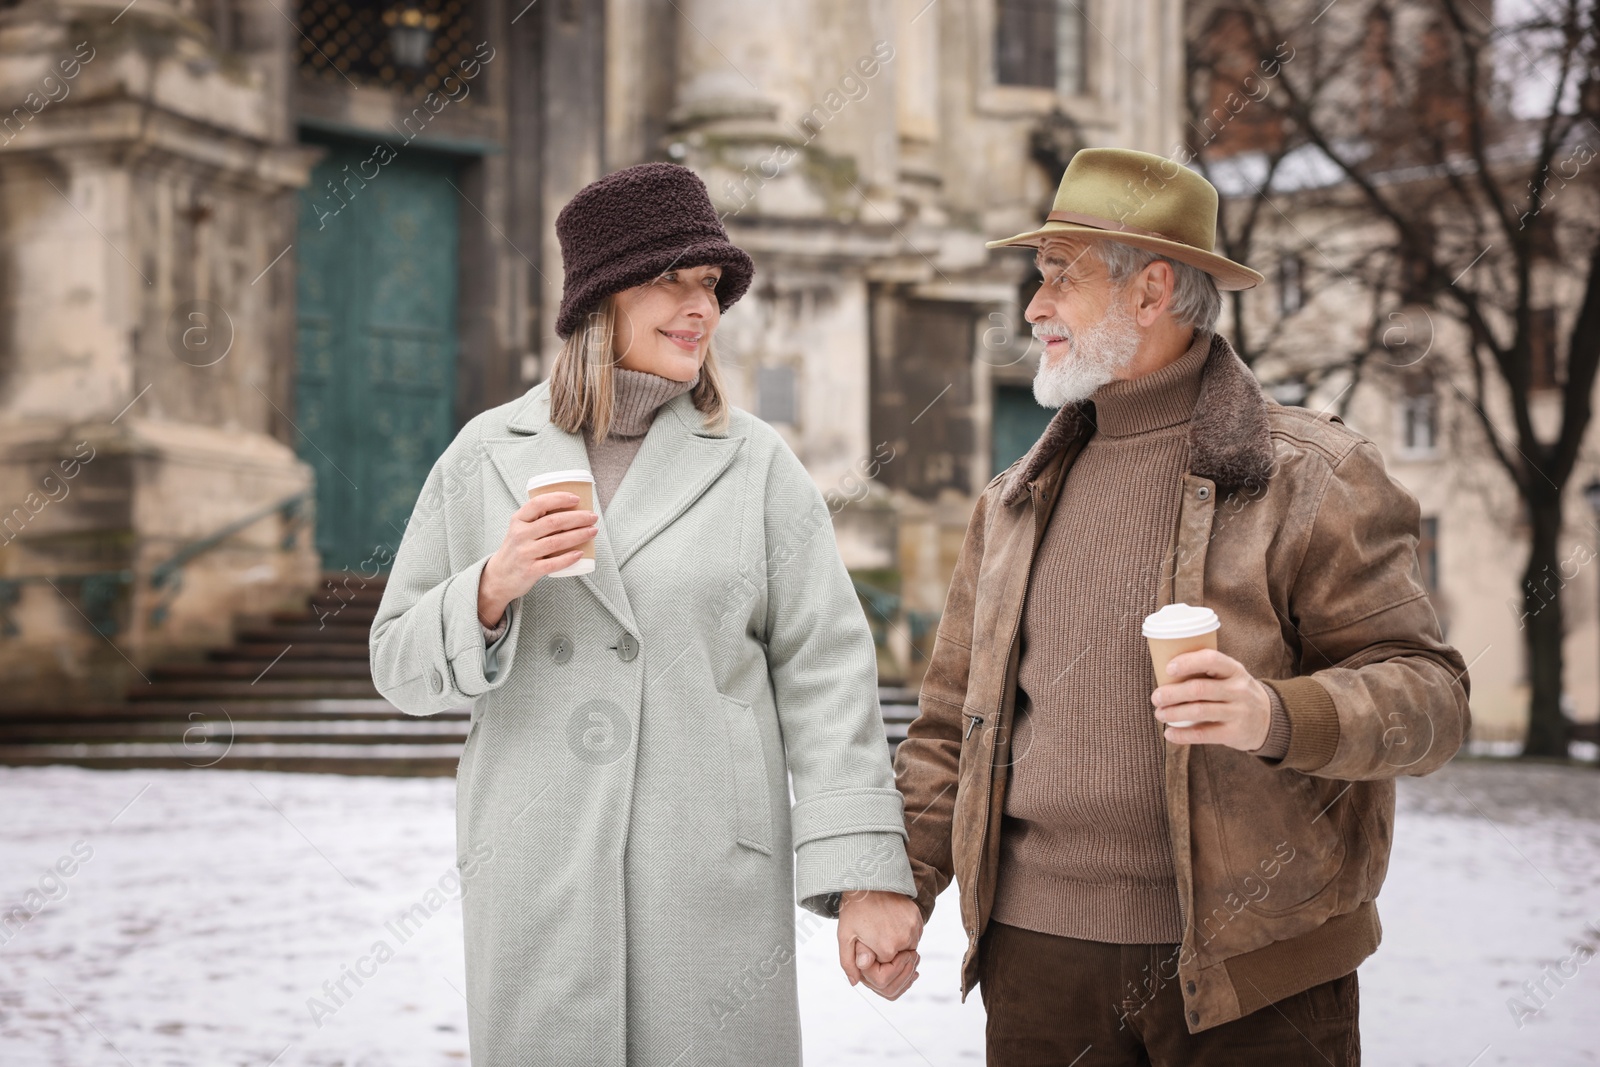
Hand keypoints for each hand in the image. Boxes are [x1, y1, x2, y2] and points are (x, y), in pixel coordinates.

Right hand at [477, 492, 597, 626]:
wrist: (499, 577)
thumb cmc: (516, 549)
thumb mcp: (520, 530)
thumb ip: (537, 519)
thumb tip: (570, 509)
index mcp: (518, 520)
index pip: (538, 503)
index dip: (559, 498)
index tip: (576, 498)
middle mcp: (520, 535)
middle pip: (553, 522)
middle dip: (577, 518)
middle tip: (592, 517)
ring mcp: (525, 553)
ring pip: (556, 541)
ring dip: (578, 535)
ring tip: (592, 531)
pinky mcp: (530, 570)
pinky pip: (553, 564)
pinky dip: (568, 558)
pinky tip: (580, 553)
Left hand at [837, 890, 922, 999]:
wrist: (869, 880)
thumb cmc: (855, 908)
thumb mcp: (845, 935)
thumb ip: (848, 962)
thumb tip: (855, 982)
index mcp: (887, 949)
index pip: (885, 970)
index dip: (874, 960)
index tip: (866, 946)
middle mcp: (905, 941)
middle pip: (897, 961)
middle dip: (885, 954)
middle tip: (873, 936)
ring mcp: (914, 929)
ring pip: (907, 950)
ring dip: (896, 945)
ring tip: (880, 928)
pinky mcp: (918, 918)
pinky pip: (913, 936)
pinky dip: (904, 934)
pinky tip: (890, 922)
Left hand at [1151, 648, 1271, 750]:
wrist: (1269, 719)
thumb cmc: (1236, 692)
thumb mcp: (1230, 676)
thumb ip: (1206, 673)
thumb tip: (1163, 673)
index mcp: (1234, 670)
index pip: (1211, 659)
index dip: (1187, 662)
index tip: (1168, 668)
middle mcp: (1238, 689)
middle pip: (1199, 689)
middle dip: (1172, 693)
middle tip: (1156, 697)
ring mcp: (1238, 712)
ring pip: (1199, 711)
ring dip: (1174, 713)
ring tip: (1159, 714)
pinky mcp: (1234, 733)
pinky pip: (1204, 734)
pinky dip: (1183, 735)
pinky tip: (1169, 733)